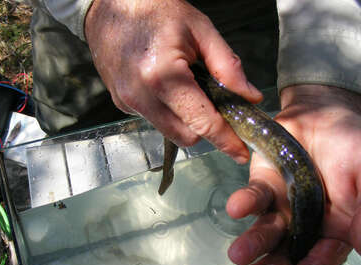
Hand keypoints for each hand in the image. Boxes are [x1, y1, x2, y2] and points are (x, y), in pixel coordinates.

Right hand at [84, 0, 261, 162]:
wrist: (109, 5)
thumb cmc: (157, 9)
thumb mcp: (200, 29)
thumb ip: (227, 66)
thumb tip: (251, 98)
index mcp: (163, 77)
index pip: (201, 122)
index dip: (225, 141)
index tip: (242, 154)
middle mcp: (141, 97)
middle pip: (186, 136)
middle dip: (206, 129)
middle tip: (219, 110)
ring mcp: (127, 103)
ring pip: (169, 132)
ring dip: (187, 122)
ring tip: (190, 90)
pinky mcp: (121, 104)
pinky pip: (154, 120)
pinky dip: (168, 112)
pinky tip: (167, 87)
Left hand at [226, 84, 360, 264]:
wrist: (329, 112)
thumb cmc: (358, 146)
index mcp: (335, 232)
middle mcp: (305, 226)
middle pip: (283, 257)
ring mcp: (283, 206)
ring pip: (265, 232)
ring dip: (250, 244)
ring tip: (236, 256)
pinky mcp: (263, 184)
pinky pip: (254, 197)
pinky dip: (244, 203)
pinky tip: (235, 208)